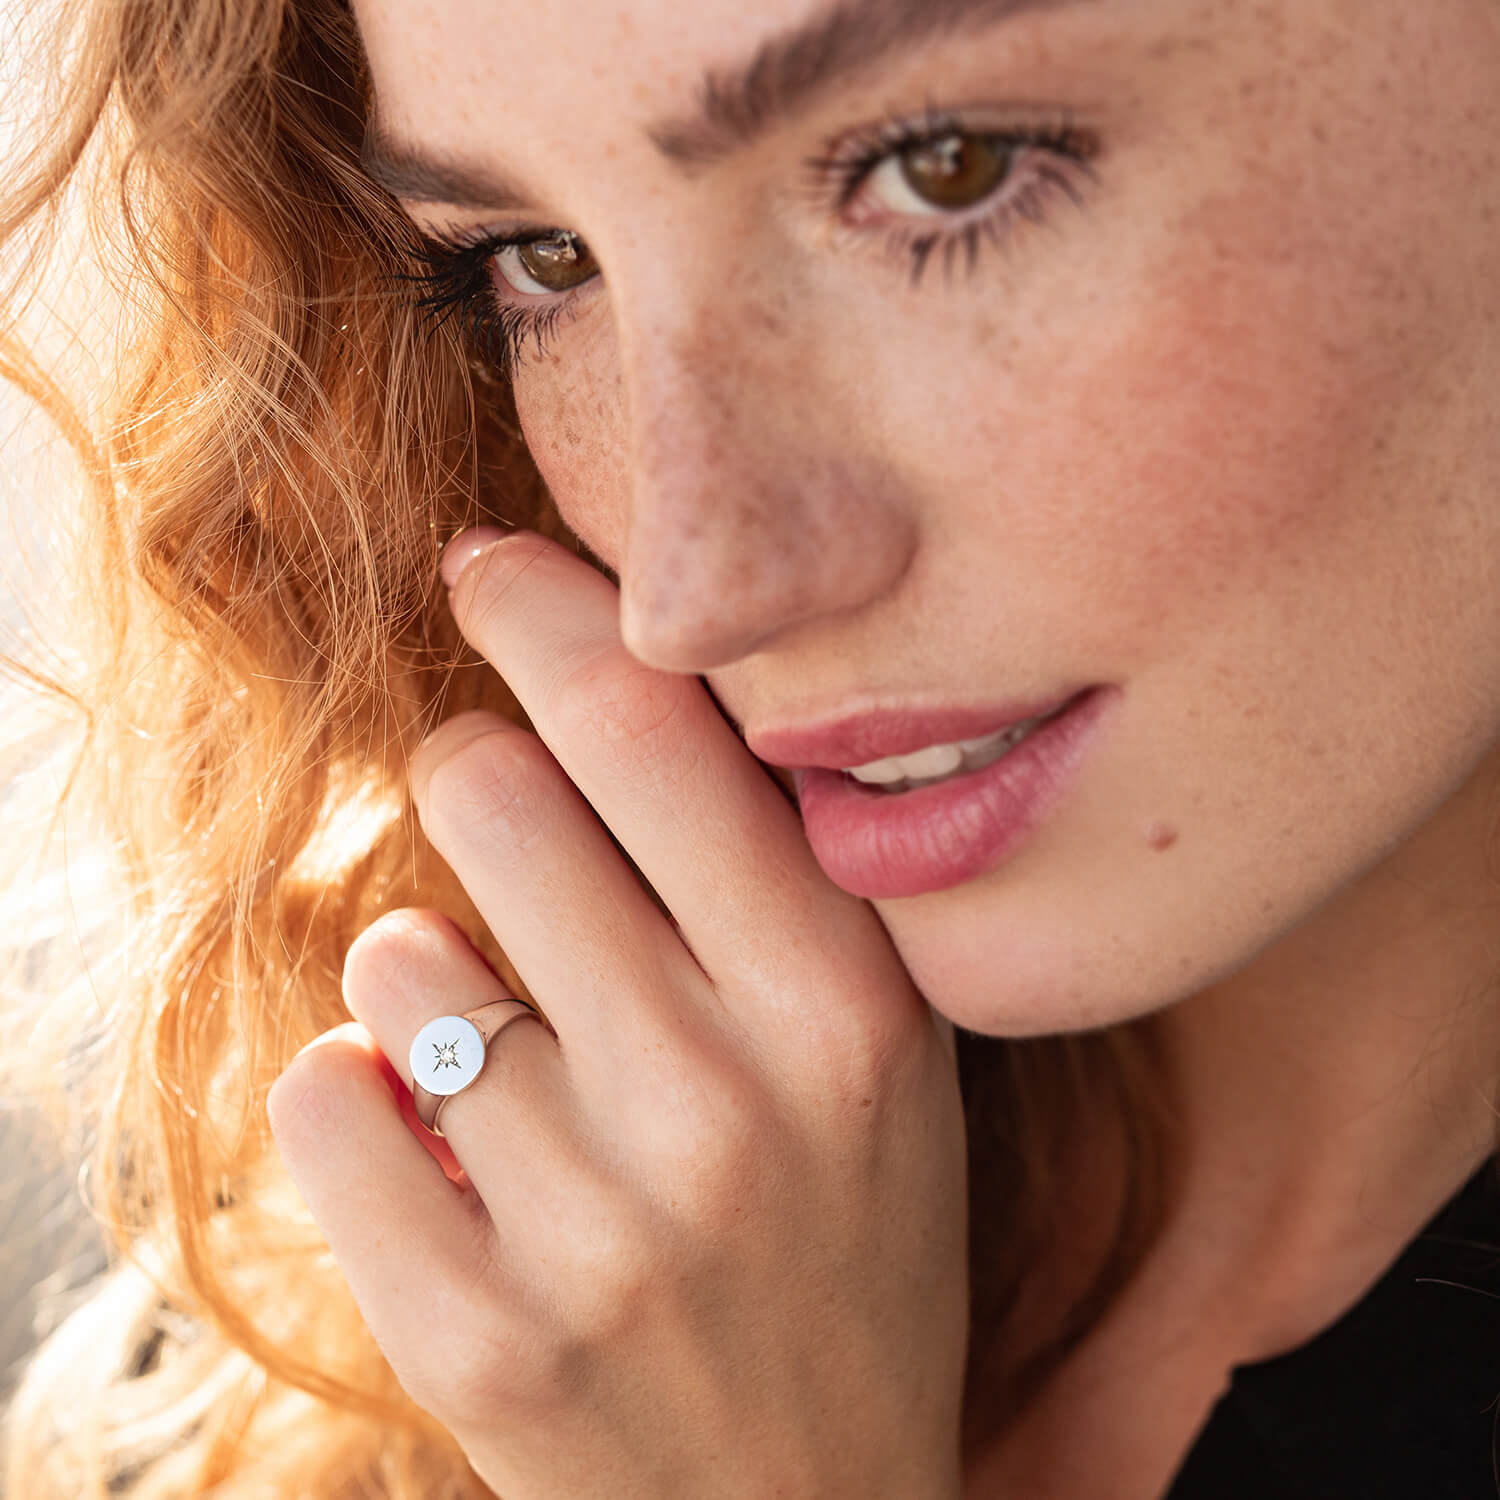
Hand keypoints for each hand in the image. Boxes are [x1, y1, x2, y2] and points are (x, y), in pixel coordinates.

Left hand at [267, 529, 969, 1499]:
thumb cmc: (844, 1247)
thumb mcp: (875, 1054)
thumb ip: (767, 881)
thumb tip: (594, 683)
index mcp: (844, 1004)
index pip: (658, 724)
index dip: (550, 609)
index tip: (486, 563)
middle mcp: (726, 1098)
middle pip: (494, 790)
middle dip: (472, 770)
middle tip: (498, 814)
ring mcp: (593, 1226)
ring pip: (396, 952)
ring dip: (430, 969)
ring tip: (512, 1052)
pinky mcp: (472, 1334)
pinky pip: (327, 1092)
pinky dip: (362, 1091)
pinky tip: (448, 1147)